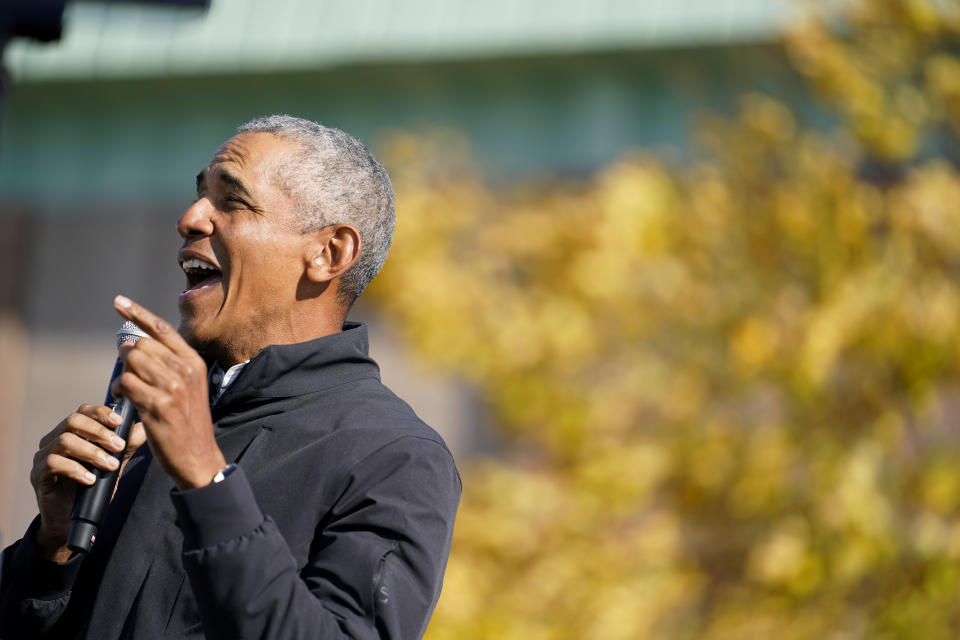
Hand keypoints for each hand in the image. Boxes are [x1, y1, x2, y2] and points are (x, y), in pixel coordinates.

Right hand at [30, 405, 145, 561]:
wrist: (70, 520)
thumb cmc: (91, 489)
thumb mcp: (113, 466)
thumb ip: (126, 448)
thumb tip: (144, 428)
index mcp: (71, 433)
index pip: (83, 411)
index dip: (101, 413)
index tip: (119, 422)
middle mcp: (54, 440)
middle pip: (73, 421)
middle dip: (99, 432)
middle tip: (119, 446)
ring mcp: (43, 456)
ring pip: (65, 441)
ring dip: (92, 452)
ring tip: (111, 465)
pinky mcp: (38, 474)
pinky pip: (54, 463)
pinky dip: (76, 469)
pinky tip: (91, 479)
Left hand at [111, 295, 226, 490]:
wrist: (198, 457)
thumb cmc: (188, 422)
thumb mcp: (189, 387)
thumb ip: (169, 365)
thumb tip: (136, 346)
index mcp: (194, 363)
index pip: (162, 329)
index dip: (138, 313)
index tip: (118, 301)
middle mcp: (185, 370)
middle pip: (141, 345)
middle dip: (128, 358)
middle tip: (131, 377)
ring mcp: (173, 387)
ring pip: (132, 361)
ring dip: (123, 375)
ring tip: (129, 391)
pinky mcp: (158, 405)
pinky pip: (127, 383)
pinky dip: (121, 390)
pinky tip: (126, 400)